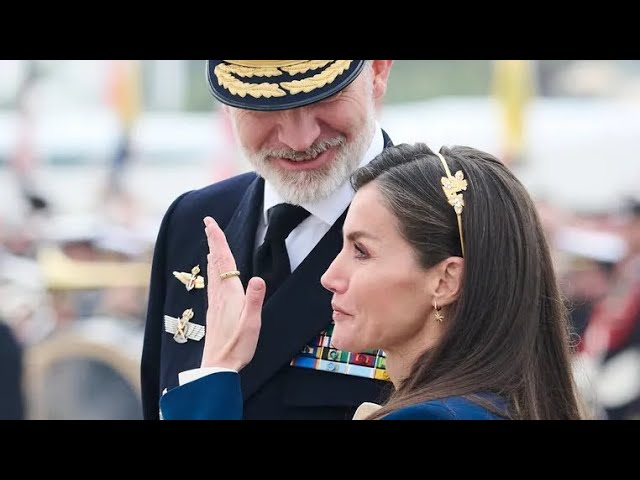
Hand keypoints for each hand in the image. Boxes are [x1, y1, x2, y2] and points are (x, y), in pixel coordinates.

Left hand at [201, 216, 265, 370]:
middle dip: (213, 242)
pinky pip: (213, 283)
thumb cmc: (237, 345)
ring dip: (213, 254)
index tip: (211, 223)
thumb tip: (256, 278)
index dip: (218, 241)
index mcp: (230, 293)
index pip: (224, 261)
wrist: (218, 365)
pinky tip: (213, 273)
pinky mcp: (215, 310)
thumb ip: (254, 300)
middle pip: (216, 262)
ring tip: (211, 243)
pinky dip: (213, 270)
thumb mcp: (251, 322)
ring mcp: (216, 302)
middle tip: (208, 224)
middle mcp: (220, 294)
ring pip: (213, 272)